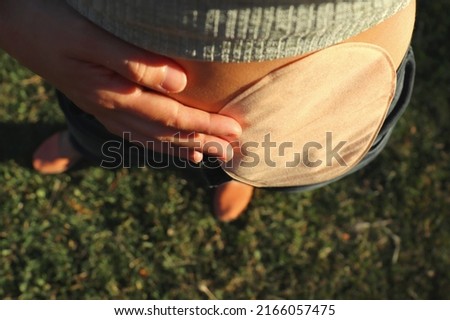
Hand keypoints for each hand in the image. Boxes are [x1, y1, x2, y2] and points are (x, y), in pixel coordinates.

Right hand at [0, 0, 240, 161]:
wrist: (12, 25)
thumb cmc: (50, 24)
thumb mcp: (90, 38)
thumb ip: (135, 63)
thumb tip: (180, 85)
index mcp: (114, 95)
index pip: (172, 117)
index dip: (205, 126)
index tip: (234, 132)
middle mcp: (112, 109)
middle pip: (166, 132)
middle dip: (202, 141)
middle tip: (233, 150)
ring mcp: (105, 109)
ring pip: (153, 137)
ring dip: (184, 147)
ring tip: (209, 155)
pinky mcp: (100, 103)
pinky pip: (135, 133)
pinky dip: (159, 143)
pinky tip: (172, 146)